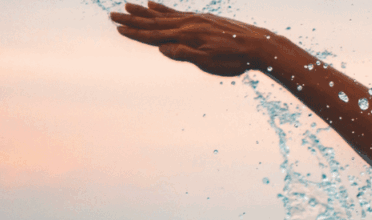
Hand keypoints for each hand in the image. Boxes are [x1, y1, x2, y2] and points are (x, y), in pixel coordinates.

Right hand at [110, 1, 273, 76]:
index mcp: (187, 36)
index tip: (119, 29)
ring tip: (129, 6)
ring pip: (163, 15)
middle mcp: (188, 24)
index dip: (136, 33)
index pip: (155, 35)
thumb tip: (163, 48)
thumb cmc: (234, 59)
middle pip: (154, 22)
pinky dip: (163, 9)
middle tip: (113, 15)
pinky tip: (154, 5)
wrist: (258, 45)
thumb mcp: (209, 62)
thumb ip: (184, 54)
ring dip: (144, 12)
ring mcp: (196, 19)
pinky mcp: (204, 18)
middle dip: (133, 20)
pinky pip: (177, 12)